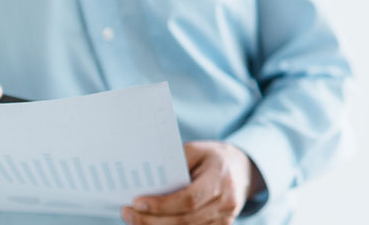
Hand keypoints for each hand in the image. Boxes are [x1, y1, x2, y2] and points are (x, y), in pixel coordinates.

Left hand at [122, 141, 262, 224]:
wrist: (241, 169)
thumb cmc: (212, 158)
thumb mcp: (195, 151)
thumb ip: (176, 164)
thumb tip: (147, 182)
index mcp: (221, 178)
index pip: (190, 199)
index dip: (162, 204)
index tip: (136, 202)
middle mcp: (227, 202)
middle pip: (185, 220)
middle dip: (151, 220)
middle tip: (127, 214)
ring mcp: (226, 218)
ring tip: (135, 220)